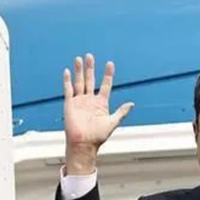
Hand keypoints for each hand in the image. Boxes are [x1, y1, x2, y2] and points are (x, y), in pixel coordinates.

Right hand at [63, 53, 133, 173]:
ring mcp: (80, 101)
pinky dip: (67, 81)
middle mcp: (90, 100)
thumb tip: (131, 104)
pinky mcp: (70, 104)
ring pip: (79, 82)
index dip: (108, 75)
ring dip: (79, 71)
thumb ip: (121, 112)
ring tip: (80, 59)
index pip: (105, 85)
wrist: (84, 143)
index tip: (110, 64)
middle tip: (90, 56)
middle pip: (90, 80)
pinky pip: (68, 90)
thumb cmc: (98, 136)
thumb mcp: (112, 123)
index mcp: (101, 103)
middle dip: (90, 69)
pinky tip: (68, 71)